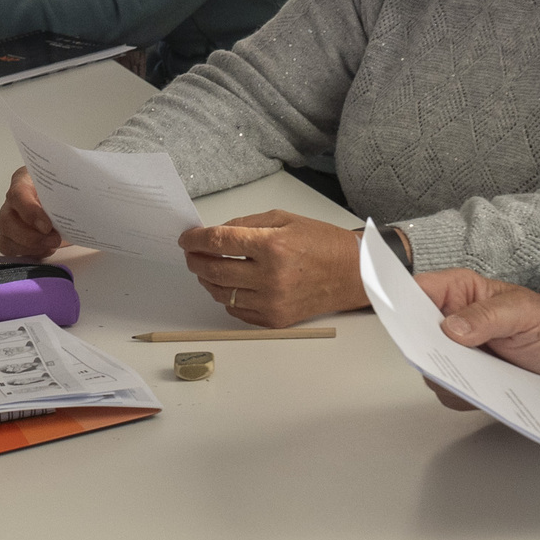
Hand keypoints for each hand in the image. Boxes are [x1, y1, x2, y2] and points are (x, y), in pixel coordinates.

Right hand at [0, 167, 62, 258]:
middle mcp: (12, 202)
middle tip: (55, 240)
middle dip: (31, 237)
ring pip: (6, 239)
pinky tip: (46, 249)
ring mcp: (9, 221)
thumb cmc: (60, 189)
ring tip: (52, 245)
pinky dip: (31, 254)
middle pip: (6, 222)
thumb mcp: (65, 183)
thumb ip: (67, 192)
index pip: (18, 194)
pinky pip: (12, 251)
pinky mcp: (11, 238)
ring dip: (31, 248)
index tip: (47, 226)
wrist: (63, 199)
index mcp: (23, 181)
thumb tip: (81, 204)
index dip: (30, 212)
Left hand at [177, 211, 363, 327]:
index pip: (219, 243)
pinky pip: (236, 310)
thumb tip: (215, 233)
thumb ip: (246, 224)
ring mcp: (272, 301)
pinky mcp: (275, 319)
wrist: (353, 273)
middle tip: (192, 253)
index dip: (195, 240)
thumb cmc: (322, 244)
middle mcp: (270, 277)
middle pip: (213, 271)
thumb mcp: (284, 219)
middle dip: (195, 260)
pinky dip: (227, 297)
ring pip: (220, 294)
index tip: (186, 239)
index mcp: (272, 246)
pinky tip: (231, 285)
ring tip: (208, 268)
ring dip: (207, 280)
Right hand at [418, 269, 539, 408]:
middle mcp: (448, 320)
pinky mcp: (460, 377)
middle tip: (449, 355)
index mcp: (458, 292)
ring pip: (427, 365)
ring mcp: (452, 351)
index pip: (419, 290)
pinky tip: (484, 389)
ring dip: (446, 374)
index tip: (407, 319)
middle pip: (415, 332)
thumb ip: (487, 315)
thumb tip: (452, 328)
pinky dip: (461, 393)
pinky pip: (445, 389)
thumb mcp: (522, 310)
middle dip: (427, 346)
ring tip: (477, 375)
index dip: (404, 301)